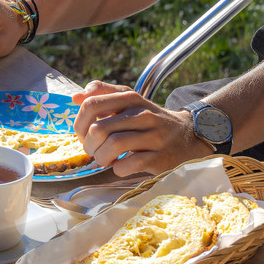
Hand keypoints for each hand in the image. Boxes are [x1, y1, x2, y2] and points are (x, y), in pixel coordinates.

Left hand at [71, 80, 197, 176]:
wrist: (189, 137)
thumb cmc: (150, 121)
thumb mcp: (130, 102)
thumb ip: (103, 95)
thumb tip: (75, 97)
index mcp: (131, 98)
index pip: (92, 104)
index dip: (80, 123)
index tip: (83, 133)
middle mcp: (143, 114)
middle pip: (99, 129)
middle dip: (89, 145)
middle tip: (93, 150)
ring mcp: (153, 136)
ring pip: (112, 146)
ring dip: (101, 157)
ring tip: (105, 159)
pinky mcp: (160, 158)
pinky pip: (127, 165)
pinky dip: (118, 168)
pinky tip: (121, 166)